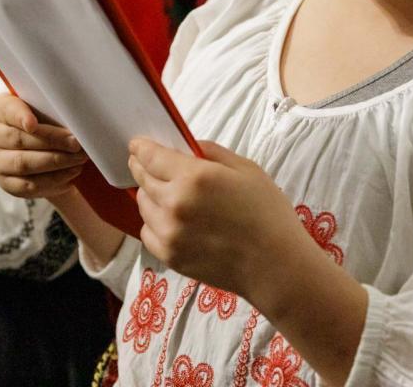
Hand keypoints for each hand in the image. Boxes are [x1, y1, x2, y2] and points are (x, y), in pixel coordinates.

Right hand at [0, 93, 87, 198]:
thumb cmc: (36, 117)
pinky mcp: (5, 183)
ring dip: (55, 164)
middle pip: (19, 141)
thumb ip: (48, 108)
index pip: (8, 111)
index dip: (21, 117)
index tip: (34, 124)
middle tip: (76, 145)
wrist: (25, 140)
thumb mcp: (38, 105)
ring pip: (23, 165)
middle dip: (52, 143)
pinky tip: (70, 175)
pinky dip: (52, 182)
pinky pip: (28, 186)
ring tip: (78, 161)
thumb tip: (72, 120)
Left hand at [130, 137, 367, 384]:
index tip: (136, 145)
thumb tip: (187, 147)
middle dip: (141, 167)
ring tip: (165, 193)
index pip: (151, 156)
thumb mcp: (246, 169)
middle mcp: (175, 204)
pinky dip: (154, 222)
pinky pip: (148, 232)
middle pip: (143, 179)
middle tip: (144, 163)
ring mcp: (169, 233)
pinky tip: (171, 220)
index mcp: (194, 178)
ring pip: (143, 205)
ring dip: (149, 195)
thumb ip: (211, 153)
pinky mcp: (170, 256)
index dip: (140, 147)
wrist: (276, 267)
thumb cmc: (267, 214)